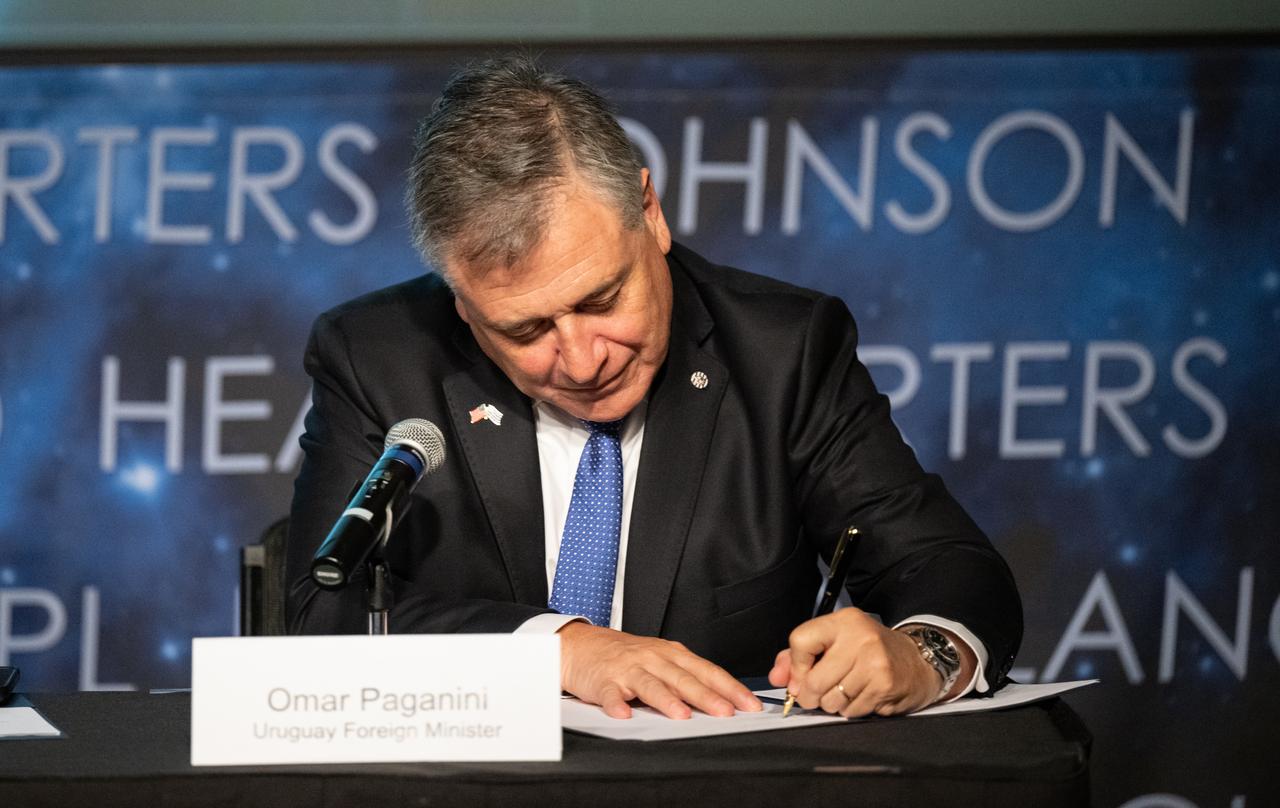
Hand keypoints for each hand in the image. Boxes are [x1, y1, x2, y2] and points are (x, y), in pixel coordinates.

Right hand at [558, 622, 762, 719]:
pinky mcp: (603, 681)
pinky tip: (623, 714)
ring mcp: (628, 669)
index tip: (750, 705)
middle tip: (725, 713)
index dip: (730, 688)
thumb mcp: (660, 660)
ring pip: (651, 685)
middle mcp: (653, 658)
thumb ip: (686, 679)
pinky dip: (617, 704)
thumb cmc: (625, 657)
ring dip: (667, 700)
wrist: (581, 645)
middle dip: (707, 696)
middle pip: (684, 679)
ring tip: (681, 715)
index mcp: (672, 654)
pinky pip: (611, 694)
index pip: (708, 671)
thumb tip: (722, 702)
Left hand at [767, 608, 972, 716]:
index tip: (800, 677)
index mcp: (843, 622)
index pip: (801, 641)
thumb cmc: (868, 651)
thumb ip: (798, 656)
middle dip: (810, 695)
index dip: (795, 667)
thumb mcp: (835, 642)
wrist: (918, 660)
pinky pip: (850, 711)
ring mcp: (875, 662)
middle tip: (818, 694)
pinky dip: (850, 710)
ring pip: (830, 700)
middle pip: (813, 680)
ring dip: (831, 704)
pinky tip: (861, 697)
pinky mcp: (885, 685)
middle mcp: (860, 638)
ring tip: (843, 692)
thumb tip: (776, 677)